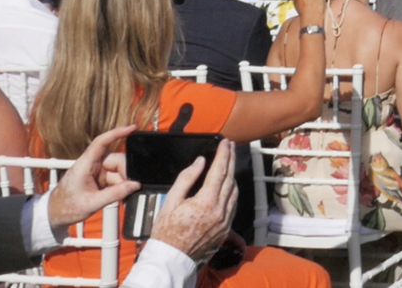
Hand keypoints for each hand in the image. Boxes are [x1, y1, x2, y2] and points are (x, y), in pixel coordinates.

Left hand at [49, 125, 141, 230]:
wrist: (54, 214)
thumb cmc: (66, 207)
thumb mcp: (92, 203)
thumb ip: (114, 194)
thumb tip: (135, 185)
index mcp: (85, 165)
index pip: (101, 142)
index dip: (117, 133)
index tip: (132, 128)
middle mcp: (91, 165)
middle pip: (116, 159)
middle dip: (125, 172)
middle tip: (130, 186)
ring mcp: (95, 172)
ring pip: (117, 170)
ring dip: (123, 181)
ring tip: (123, 195)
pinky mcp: (98, 179)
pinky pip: (114, 178)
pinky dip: (119, 185)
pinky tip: (120, 194)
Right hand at [150, 140, 237, 261]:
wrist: (172, 257)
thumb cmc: (167, 231)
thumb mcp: (170, 201)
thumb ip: (186, 178)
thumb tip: (200, 162)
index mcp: (205, 202)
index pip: (219, 171)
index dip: (224, 154)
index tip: (226, 143)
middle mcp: (220, 210)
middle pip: (231, 178)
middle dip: (231, 160)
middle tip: (231, 147)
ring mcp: (225, 220)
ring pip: (235, 191)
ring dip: (233, 175)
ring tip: (228, 163)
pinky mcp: (227, 228)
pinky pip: (233, 204)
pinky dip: (232, 191)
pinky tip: (227, 185)